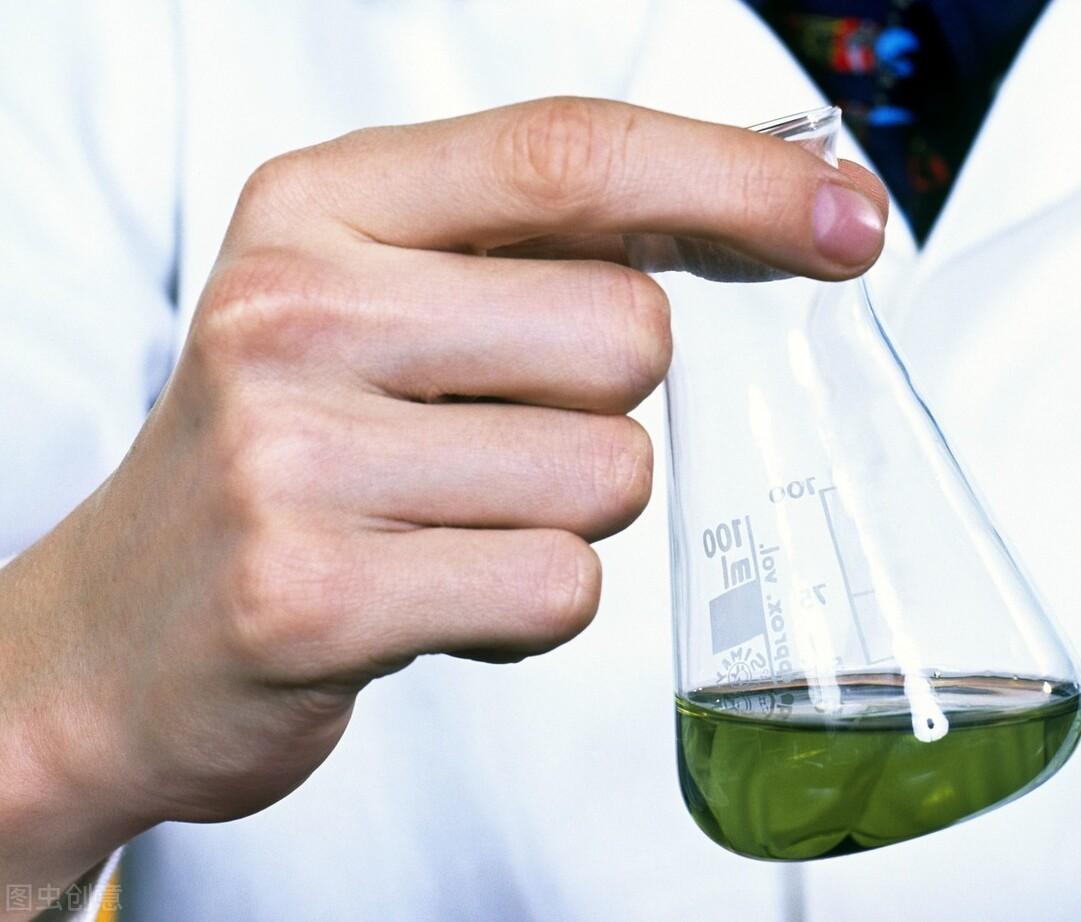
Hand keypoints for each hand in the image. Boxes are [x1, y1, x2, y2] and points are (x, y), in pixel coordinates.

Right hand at [0, 97, 884, 901]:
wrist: (123, 631)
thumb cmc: (286, 455)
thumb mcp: (366, 303)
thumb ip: (535, 248)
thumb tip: (760, 211)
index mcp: (318, 208)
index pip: (570, 153)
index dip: (735, 181)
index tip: (847, 219)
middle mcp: (293, 311)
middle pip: (627, 333)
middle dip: (607, 404)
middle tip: (493, 437)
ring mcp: (294, 457)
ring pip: (608, 475)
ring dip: (566, 513)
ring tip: (447, 521)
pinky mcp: (312, 596)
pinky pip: (556, 590)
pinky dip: (530, 608)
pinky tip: (435, 596)